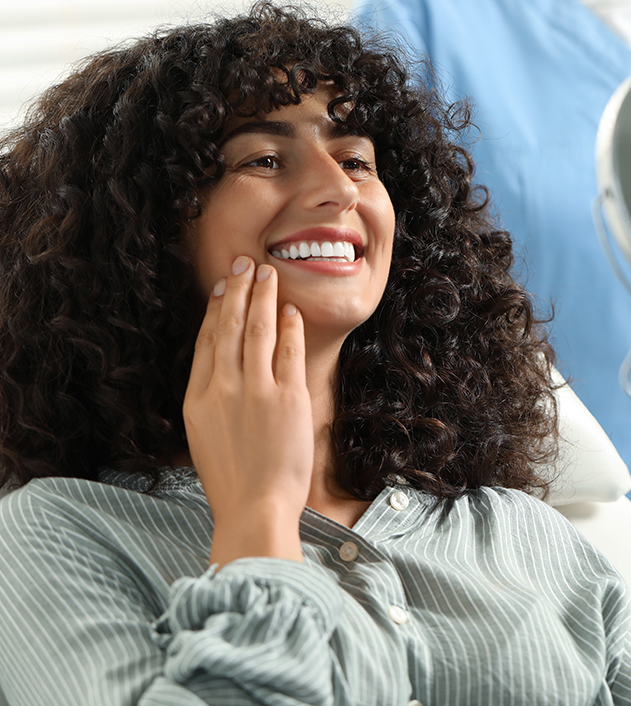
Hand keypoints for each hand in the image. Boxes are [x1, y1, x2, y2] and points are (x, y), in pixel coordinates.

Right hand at [183, 256, 313, 564]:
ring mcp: (256, 390)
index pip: (208, 342)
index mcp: (198, 398)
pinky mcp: (288, 398)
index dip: (216, 310)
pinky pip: (288, 352)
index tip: (222, 288)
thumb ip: (210, 401)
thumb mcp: (203, 437)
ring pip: (257, 330)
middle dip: (238, 291)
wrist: (255, 509)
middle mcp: (223, 388)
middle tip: (245, 264)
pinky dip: (288, 328)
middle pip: (229, 327)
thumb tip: (221, 371)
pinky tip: (290, 312)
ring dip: (263, 298)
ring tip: (269, 275)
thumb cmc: (232, 481)